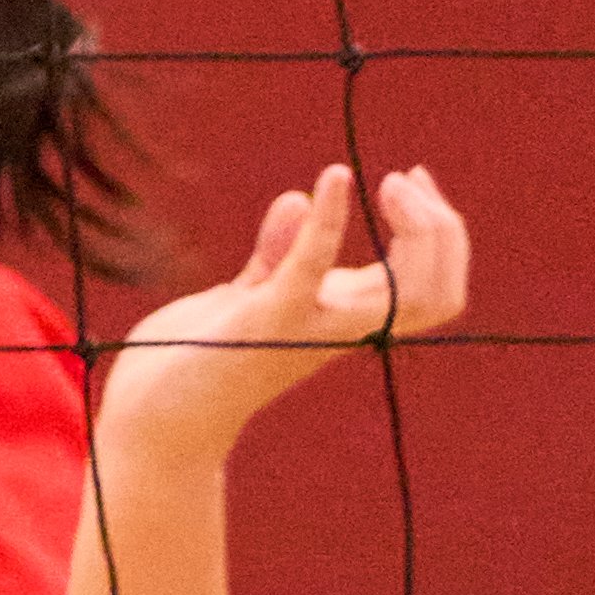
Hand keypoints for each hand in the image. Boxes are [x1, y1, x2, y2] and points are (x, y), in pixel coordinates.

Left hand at [95, 163, 472, 463]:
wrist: (151, 417)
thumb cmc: (197, 360)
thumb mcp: (246, 297)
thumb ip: (276, 256)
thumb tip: (296, 200)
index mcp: (345, 320)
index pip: (431, 287)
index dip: (441, 233)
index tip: (413, 182)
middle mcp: (340, 329)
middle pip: (437, 292)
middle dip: (444, 228)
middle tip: (404, 180)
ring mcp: (309, 326)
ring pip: (408, 294)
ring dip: (419, 231)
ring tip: (390, 182)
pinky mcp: (266, 318)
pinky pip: (313, 267)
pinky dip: (329, 221)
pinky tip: (333, 178)